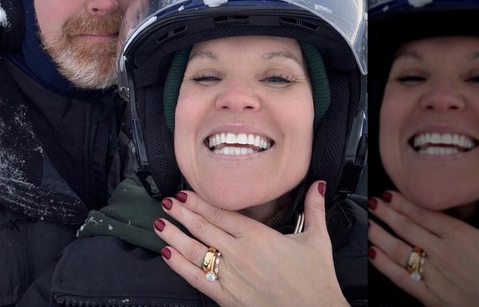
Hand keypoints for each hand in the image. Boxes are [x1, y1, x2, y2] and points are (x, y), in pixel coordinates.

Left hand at [153, 181, 347, 306]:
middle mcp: (240, 253)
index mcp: (258, 236)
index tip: (185, 194)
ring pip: (194, 250)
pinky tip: (167, 254)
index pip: (221, 213)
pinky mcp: (227, 296)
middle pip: (203, 227)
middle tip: (167, 202)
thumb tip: (318, 184)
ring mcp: (231, 275)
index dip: (200, 202)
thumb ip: (314, 208)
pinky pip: (196, 278)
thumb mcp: (317, 239)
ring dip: (175, 235)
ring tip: (159, 224)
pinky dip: (179, 266)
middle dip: (182, 214)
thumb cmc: (316, 279)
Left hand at [368, 181, 478, 305]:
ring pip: (398, 249)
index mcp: (463, 236)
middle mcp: (445, 253)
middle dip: (385, 213)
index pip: (425, 213)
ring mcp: (435, 275)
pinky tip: (372, 254)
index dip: (403, 202)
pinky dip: (383, 265)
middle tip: (370, 202)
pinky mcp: (431, 296)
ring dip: (379, 234)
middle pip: (407, 227)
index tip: (388, 193)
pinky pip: (401, 278)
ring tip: (366, 222)